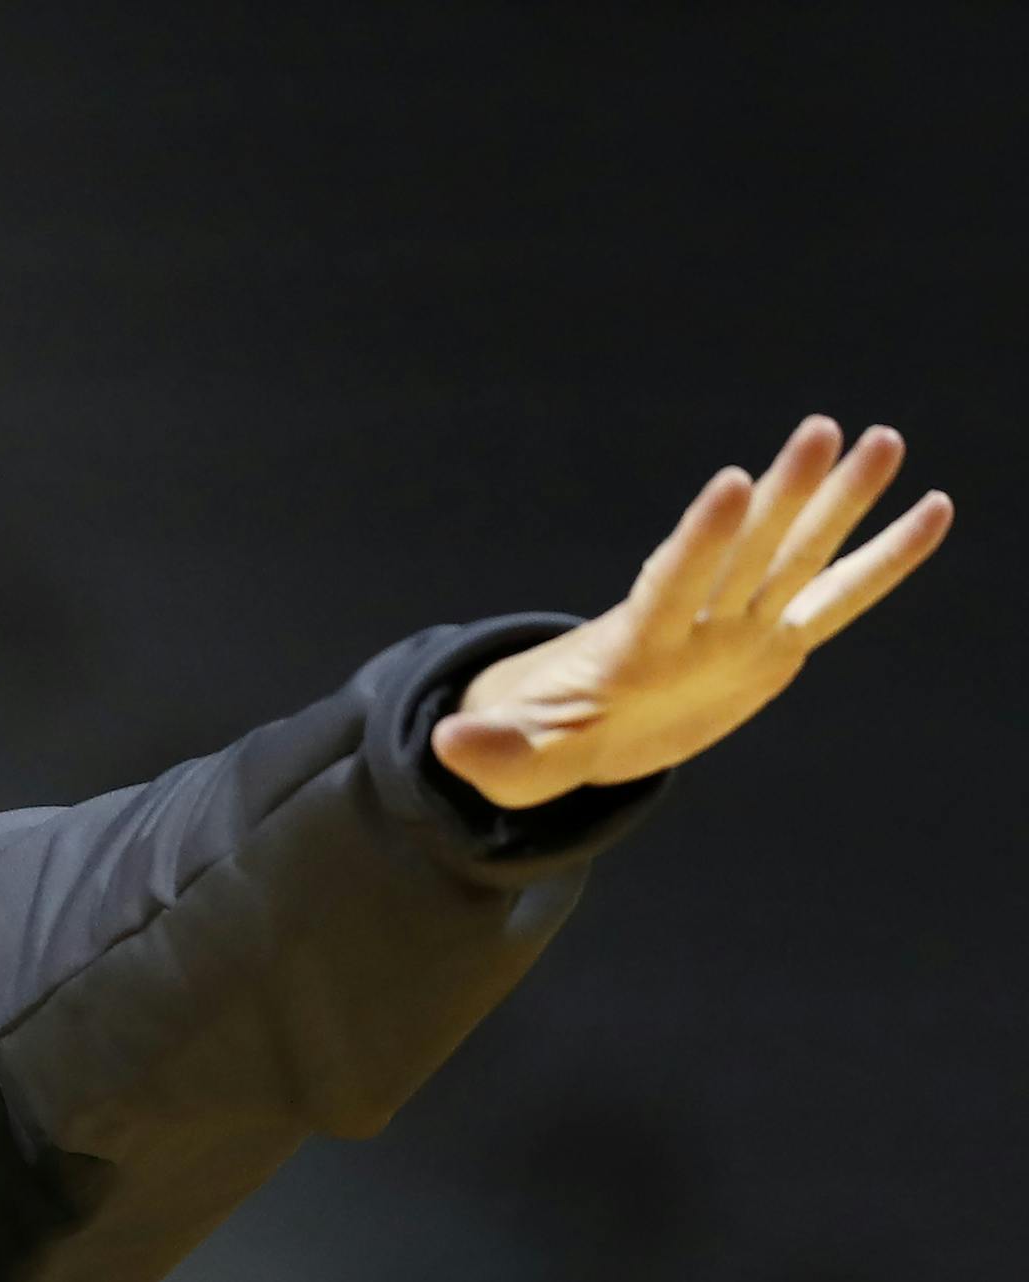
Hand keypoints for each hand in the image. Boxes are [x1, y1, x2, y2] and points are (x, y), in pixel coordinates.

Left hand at [430, 414, 955, 810]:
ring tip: (883, 439)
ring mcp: (738, 626)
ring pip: (797, 556)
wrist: (582, 731)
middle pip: (744, 551)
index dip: (700, 539)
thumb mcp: (513, 756)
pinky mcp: (773, 644)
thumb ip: (490, 751)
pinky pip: (837, 599)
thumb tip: (445, 746)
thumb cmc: (543, 738)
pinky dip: (882, 561)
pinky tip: (931, 512)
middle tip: (821, 430)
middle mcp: (695, 620)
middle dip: (783, 495)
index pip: (671, 581)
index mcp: (636, 642)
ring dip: (839, 503)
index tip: (731, 484)